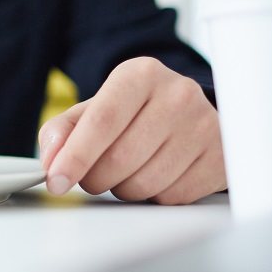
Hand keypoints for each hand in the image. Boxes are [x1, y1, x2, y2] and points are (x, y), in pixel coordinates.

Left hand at [37, 57, 225, 204]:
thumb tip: (51, 159)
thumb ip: (62, 130)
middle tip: (95, 174)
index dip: (75, 156)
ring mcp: (204, 126)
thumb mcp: (94, 110)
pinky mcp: (220, 159)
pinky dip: (155, 196)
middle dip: (96, 177)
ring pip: (145, 183)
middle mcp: (177, 94)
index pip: (102, 120)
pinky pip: (172, 197)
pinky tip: (158, 175)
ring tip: (130, 170)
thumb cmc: (136, 115)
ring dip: (124, 188)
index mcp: (140, 74)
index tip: (56, 180)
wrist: (192, 117)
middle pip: (120, 158)